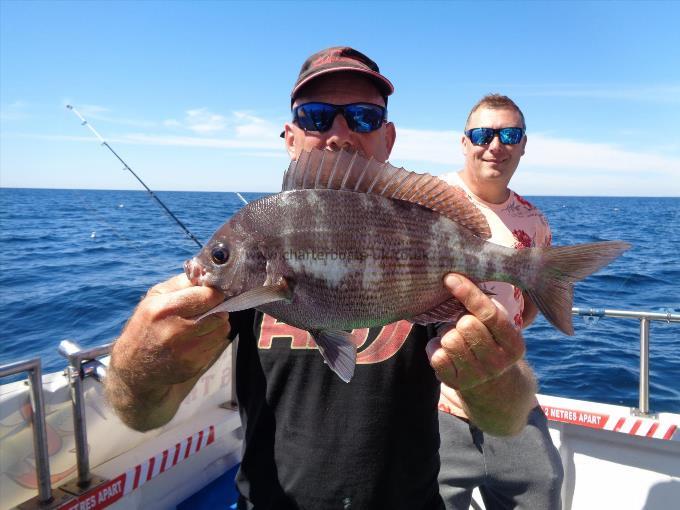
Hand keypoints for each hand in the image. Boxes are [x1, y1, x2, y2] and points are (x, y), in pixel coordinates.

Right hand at [106, 274, 228, 428]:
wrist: (135, 368)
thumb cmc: (146, 326)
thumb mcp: (154, 298)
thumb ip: (182, 282)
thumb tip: (206, 273)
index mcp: (164, 308)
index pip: (208, 296)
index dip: (214, 293)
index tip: (212, 294)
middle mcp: (175, 331)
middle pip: (220, 313)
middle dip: (218, 309)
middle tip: (208, 310)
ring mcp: (186, 351)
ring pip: (222, 330)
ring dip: (216, 326)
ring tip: (200, 326)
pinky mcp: (194, 365)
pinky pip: (217, 346)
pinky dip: (211, 341)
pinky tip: (196, 341)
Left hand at [426, 273, 525, 390]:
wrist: (492, 384)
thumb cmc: (492, 342)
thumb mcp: (501, 327)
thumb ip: (488, 306)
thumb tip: (460, 276)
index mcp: (514, 344)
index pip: (490, 314)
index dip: (468, 293)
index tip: (450, 278)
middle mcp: (498, 363)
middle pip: (467, 325)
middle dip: (459, 319)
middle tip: (461, 323)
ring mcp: (477, 376)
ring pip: (450, 340)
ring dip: (447, 333)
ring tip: (454, 337)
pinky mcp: (456, 383)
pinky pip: (437, 356)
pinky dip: (435, 348)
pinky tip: (444, 350)